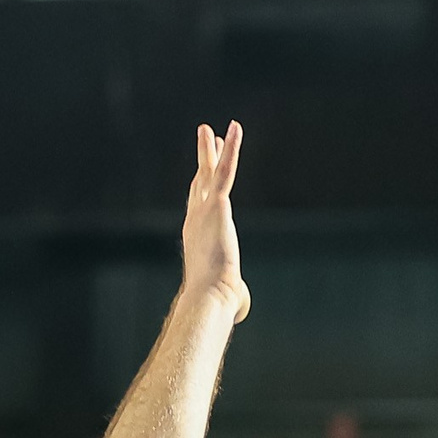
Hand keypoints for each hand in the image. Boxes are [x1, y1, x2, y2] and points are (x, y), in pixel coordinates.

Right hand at [182, 121, 249, 321]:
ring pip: (209, 172)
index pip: (198, 204)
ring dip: (211, 148)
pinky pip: (226, 171)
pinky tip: (234, 129)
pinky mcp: (218, 205)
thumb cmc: (218, 299)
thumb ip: (235, 293)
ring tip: (210, 129)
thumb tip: (240, 308)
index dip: (201, 184)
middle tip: (206, 138)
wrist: (210, 292)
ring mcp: (204, 209)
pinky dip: (231, 149)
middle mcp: (196, 218)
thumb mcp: (229, 292)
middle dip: (204, 159)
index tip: (203, 170)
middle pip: (200, 182)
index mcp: (197, 234)